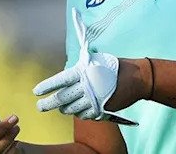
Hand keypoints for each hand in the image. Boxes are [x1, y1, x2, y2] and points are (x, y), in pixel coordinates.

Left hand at [33, 7, 135, 123]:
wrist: (139, 78)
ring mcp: (94, 99)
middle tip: (40, 106)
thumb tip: (65, 70)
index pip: (60, 80)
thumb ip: (80, 66)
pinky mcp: (100, 109)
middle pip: (62, 98)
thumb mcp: (97, 60)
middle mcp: (88, 86)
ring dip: (64, 109)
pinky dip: (78, 113)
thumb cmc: (115, 66)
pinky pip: (83, 115)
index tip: (36, 92)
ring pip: (71, 109)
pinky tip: (78, 108)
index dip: (47, 86)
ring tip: (61, 106)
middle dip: (48, 104)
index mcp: (85, 71)